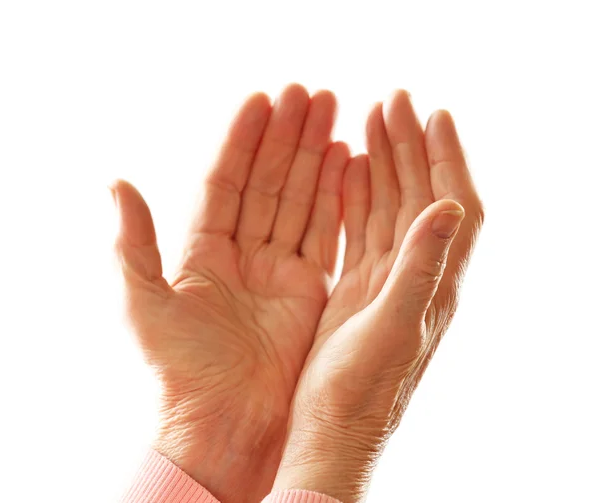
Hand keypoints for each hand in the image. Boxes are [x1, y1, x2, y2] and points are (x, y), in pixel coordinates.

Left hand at [110, 84, 350, 502]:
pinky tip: (345, 160)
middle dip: (285, 136)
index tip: (260, 100)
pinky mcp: (310, 287)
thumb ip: (133, 243)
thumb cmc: (181, 370)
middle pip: (267, 182)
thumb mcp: (143, 303)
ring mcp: (279, 269)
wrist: (226, 423)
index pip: (226, 182)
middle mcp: (243, 254)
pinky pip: (324, 232)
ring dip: (313, 156)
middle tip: (306, 92)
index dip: (241, 141)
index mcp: (202, 252)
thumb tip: (116, 183)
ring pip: (298, 199)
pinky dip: (335, 197)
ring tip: (329, 111)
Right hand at [272, 91, 484, 502]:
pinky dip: (355, 197)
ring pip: (388, 207)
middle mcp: (415, 274)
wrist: (332, 427)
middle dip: (409, 147)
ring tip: (371, 122)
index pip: (452, 206)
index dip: (448, 159)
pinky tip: (347, 172)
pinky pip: (360, 230)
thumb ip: (424, 266)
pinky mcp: (357, 287)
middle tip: (394, 101)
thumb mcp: (395, 326)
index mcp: (434, 282)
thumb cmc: (363, 389)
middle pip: (419, 196)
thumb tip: (453, 205)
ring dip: (383, 165)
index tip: (435, 114)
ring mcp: (385, 278)